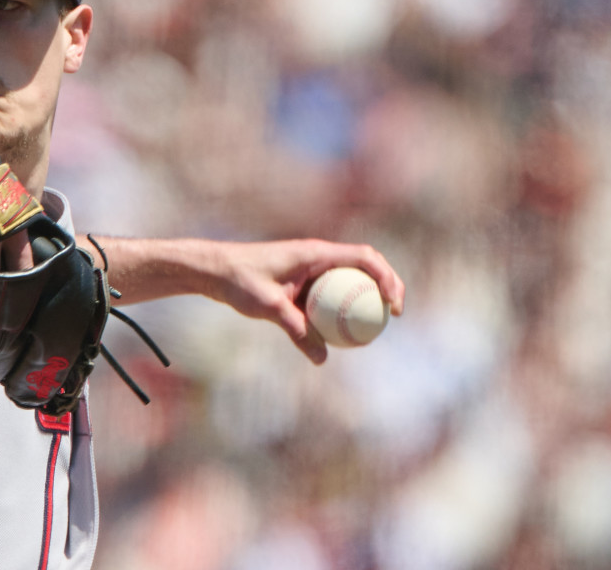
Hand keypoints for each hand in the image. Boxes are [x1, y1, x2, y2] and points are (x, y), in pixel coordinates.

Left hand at [198, 239, 405, 364]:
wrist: (214, 270)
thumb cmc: (238, 281)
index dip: (387, 277)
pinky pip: (330, 292)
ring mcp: (311, 266)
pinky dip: (342, 307)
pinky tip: (342, 334)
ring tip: (376, 326)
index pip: (365, 257)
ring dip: (366, 296)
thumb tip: (322, 358)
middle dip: (387, 284)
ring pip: (349, 279)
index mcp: (315, 252)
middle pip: (365, 265)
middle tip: (396, 315)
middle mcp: (317, 255)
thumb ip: (296, 329)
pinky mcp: (302, 279)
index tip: (394, 304)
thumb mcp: (268, 306)